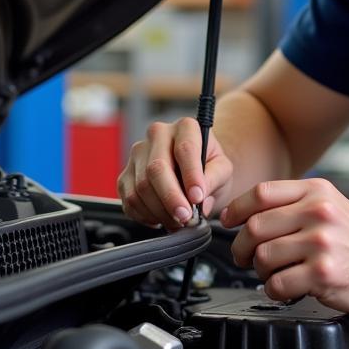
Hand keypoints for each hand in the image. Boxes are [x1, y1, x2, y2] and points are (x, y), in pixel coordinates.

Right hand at [117, 117, 232, 229]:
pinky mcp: (125, 175)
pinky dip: (146, 216)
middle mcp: (158, 135)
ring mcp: (138, 154)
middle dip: (171, 198)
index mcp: (186, 127)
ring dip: (160, 211)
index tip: (198, 197)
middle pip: (156, 168)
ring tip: (179, 221)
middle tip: (185, 217)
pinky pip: (130, 200)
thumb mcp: (223, 170)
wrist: (194, 173)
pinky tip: (162, 218)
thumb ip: (214, 178)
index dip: (191, 175)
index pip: (185, 149)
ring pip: (141, 187)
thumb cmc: (210, 168)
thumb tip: (198, 196)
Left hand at [220, 178, 348, 313]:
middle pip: (256, 227)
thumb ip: (295, 203)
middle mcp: (319, 213)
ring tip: (274, 273)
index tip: (229, 221)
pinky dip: (274, 290)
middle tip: (244, 257)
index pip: (262, 193)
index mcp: (317, 192)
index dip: (237, 209)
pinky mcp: (322, 274)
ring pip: (263, 257)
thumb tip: (248, 214)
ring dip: (260, 271)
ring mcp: (321, 243)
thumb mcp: (332, 205)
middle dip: (241, 247)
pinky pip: (277, 284)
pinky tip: (287, 288)